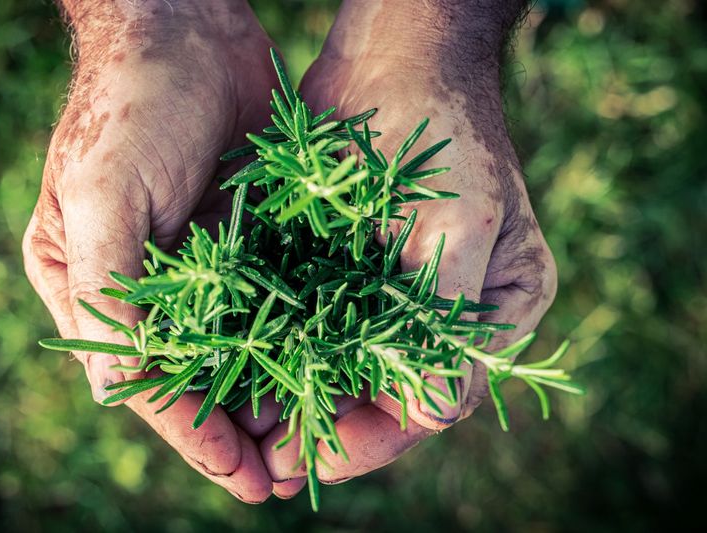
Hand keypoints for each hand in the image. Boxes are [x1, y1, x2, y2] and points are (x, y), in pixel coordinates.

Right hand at [23, 0, 278, 502]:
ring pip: (236, 347)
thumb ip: (107, 293)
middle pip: (192, 374)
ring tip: (308, 441)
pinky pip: (270, 302)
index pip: (142, 375)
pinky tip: (326, 371)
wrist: (186, 28)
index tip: (237, 472)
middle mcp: (145, 283)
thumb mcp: (103, 197)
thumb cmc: (130, 107)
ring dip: (270, 394)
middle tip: (279, 477)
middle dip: (233, 428)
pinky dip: (295, 340)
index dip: (189, 429)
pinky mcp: (245, 236)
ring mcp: (201, 262)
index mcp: (90, 283)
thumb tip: (114, 388)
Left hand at [260, 0, 555, 486]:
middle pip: (389, 391)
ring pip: (346, 366)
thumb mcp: (461, 221)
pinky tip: (242, 372)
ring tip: (245, 429)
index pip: (440, 395)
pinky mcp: (351, 267)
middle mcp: (448, 310)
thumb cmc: (444, 128)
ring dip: (298, 397)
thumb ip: (446, 315)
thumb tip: (435, 412)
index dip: (381, 435)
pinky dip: (282, 350)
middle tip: (269, 462)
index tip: (322, 458)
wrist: (395, 55)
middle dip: (329, 426)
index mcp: (496, 308)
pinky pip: (318, 324)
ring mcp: (397, 290)